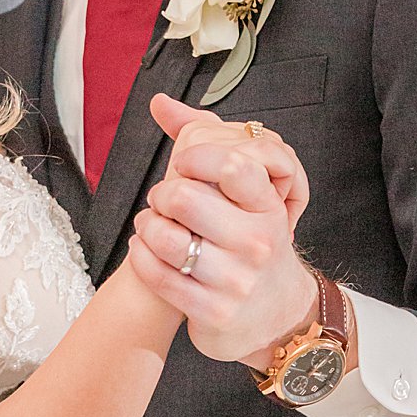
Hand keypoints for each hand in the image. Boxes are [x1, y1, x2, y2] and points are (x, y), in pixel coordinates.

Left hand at [127, 94, 316, 367]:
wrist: (275, 314)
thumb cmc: (251, 244)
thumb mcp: (250, 198)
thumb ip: (209, 142)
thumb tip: (159, 101)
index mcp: (268, 208)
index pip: (232, 166)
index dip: (193, 158)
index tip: (182, 163)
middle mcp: (257, 243)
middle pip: (185, 199)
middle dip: (162, 194)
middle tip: (163, 200)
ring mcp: (236, 280)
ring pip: (165, 238)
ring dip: (147, 227)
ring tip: (152, 225)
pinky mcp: (213, 311)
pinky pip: (157, 274)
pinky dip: (141, 256)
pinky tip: (146, 249)